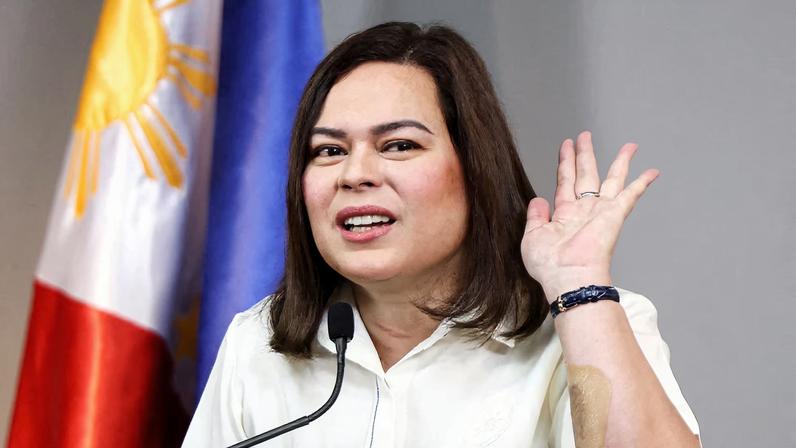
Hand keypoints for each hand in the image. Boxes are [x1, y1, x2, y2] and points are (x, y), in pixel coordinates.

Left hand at [521, 131, 659, 302]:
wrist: (568, 278)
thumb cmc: (550, 266)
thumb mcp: (532, 237)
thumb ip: (535, 217)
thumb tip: (538, 200)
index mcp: (565, 215)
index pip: (565, 181)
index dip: (565, 162)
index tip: (567, 145)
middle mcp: (584, 211)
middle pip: (587, 173)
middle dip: (586, 153)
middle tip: (586, 135)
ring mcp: (600, 212)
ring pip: (612, 179)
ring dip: (620, 161)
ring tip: (629, 146)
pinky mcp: (614, 215)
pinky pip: (631, 195)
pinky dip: (642, 182)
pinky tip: (652, 171)